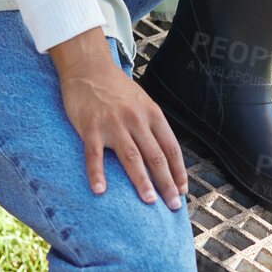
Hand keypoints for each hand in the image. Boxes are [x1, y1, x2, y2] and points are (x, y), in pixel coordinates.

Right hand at [48, 28, 185, 209]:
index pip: (171, 147)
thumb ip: (151, 125)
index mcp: (152, 114)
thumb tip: (164, 154)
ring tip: (150, 201)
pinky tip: (100, 190)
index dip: (178, 171)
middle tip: (173, 205)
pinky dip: (97, 174)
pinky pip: (95, 155)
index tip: (183, 190)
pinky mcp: (91, 127)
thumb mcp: (142, 102)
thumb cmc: (116, 88)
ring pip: (132, 158)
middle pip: (155, 156)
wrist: (88, 67)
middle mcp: (136, 119)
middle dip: (167, 183)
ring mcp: (113, 124)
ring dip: (142, 182)